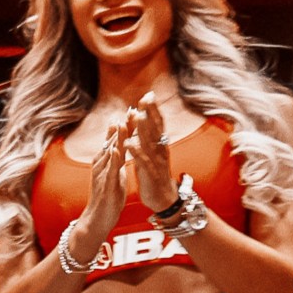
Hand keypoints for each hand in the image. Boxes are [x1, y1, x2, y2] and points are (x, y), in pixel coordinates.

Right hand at [74, 121, 128, 254]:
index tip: (133, 111)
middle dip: (121, 126)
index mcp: (104, 162)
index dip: (124, 126)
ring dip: (116, 138)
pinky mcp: (105, 186)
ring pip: (110, 153)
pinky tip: (117, 150)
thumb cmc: (106, 198)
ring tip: (123, 122)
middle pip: (112, 142)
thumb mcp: (113, 175)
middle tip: (129, 109)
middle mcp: (101, 165)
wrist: (96, 219)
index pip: (115, 140)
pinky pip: (110, 171)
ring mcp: (101, 175)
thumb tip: (120, 147)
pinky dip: (113, 160)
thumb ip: (116, 160)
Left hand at [124, 92, 177, 214]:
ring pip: (150, 143)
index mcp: (159, 145)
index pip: (157, 123)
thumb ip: (147, 137)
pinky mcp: (150, 174)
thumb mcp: (150, 153)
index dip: (153, 109)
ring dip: (144, 129)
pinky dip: (137, 152)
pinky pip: (143, 162)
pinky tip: (130, 143)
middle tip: (146, 98)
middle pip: (156, 129)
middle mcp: (160, 151)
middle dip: (151, 114)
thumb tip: (143, 119)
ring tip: (138, 116)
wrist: (162, 198)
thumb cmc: (153, 173)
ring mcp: (156, 162)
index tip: (148, 94)